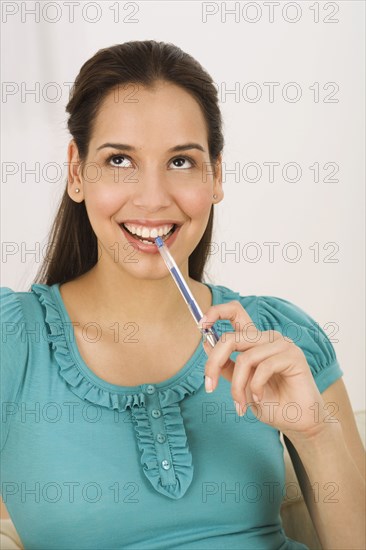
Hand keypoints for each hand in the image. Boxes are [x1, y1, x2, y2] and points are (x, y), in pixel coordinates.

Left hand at [199, 300, 330, 438]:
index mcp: (254, 340)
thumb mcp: (241, 383)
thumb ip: (227, 365)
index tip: (201, 325)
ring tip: (240, 404)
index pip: (235, 312)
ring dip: (237, 386)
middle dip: (214, 363)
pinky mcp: (293, 356)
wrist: (297, 421)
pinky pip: (263, 368)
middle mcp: (267, 338)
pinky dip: (255, 388)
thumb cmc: (271, 402)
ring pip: (245, 358)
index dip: (216, 312)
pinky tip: (258, 400)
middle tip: (209, 386)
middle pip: (231, 338)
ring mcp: (281, 344)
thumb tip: (206, 343)